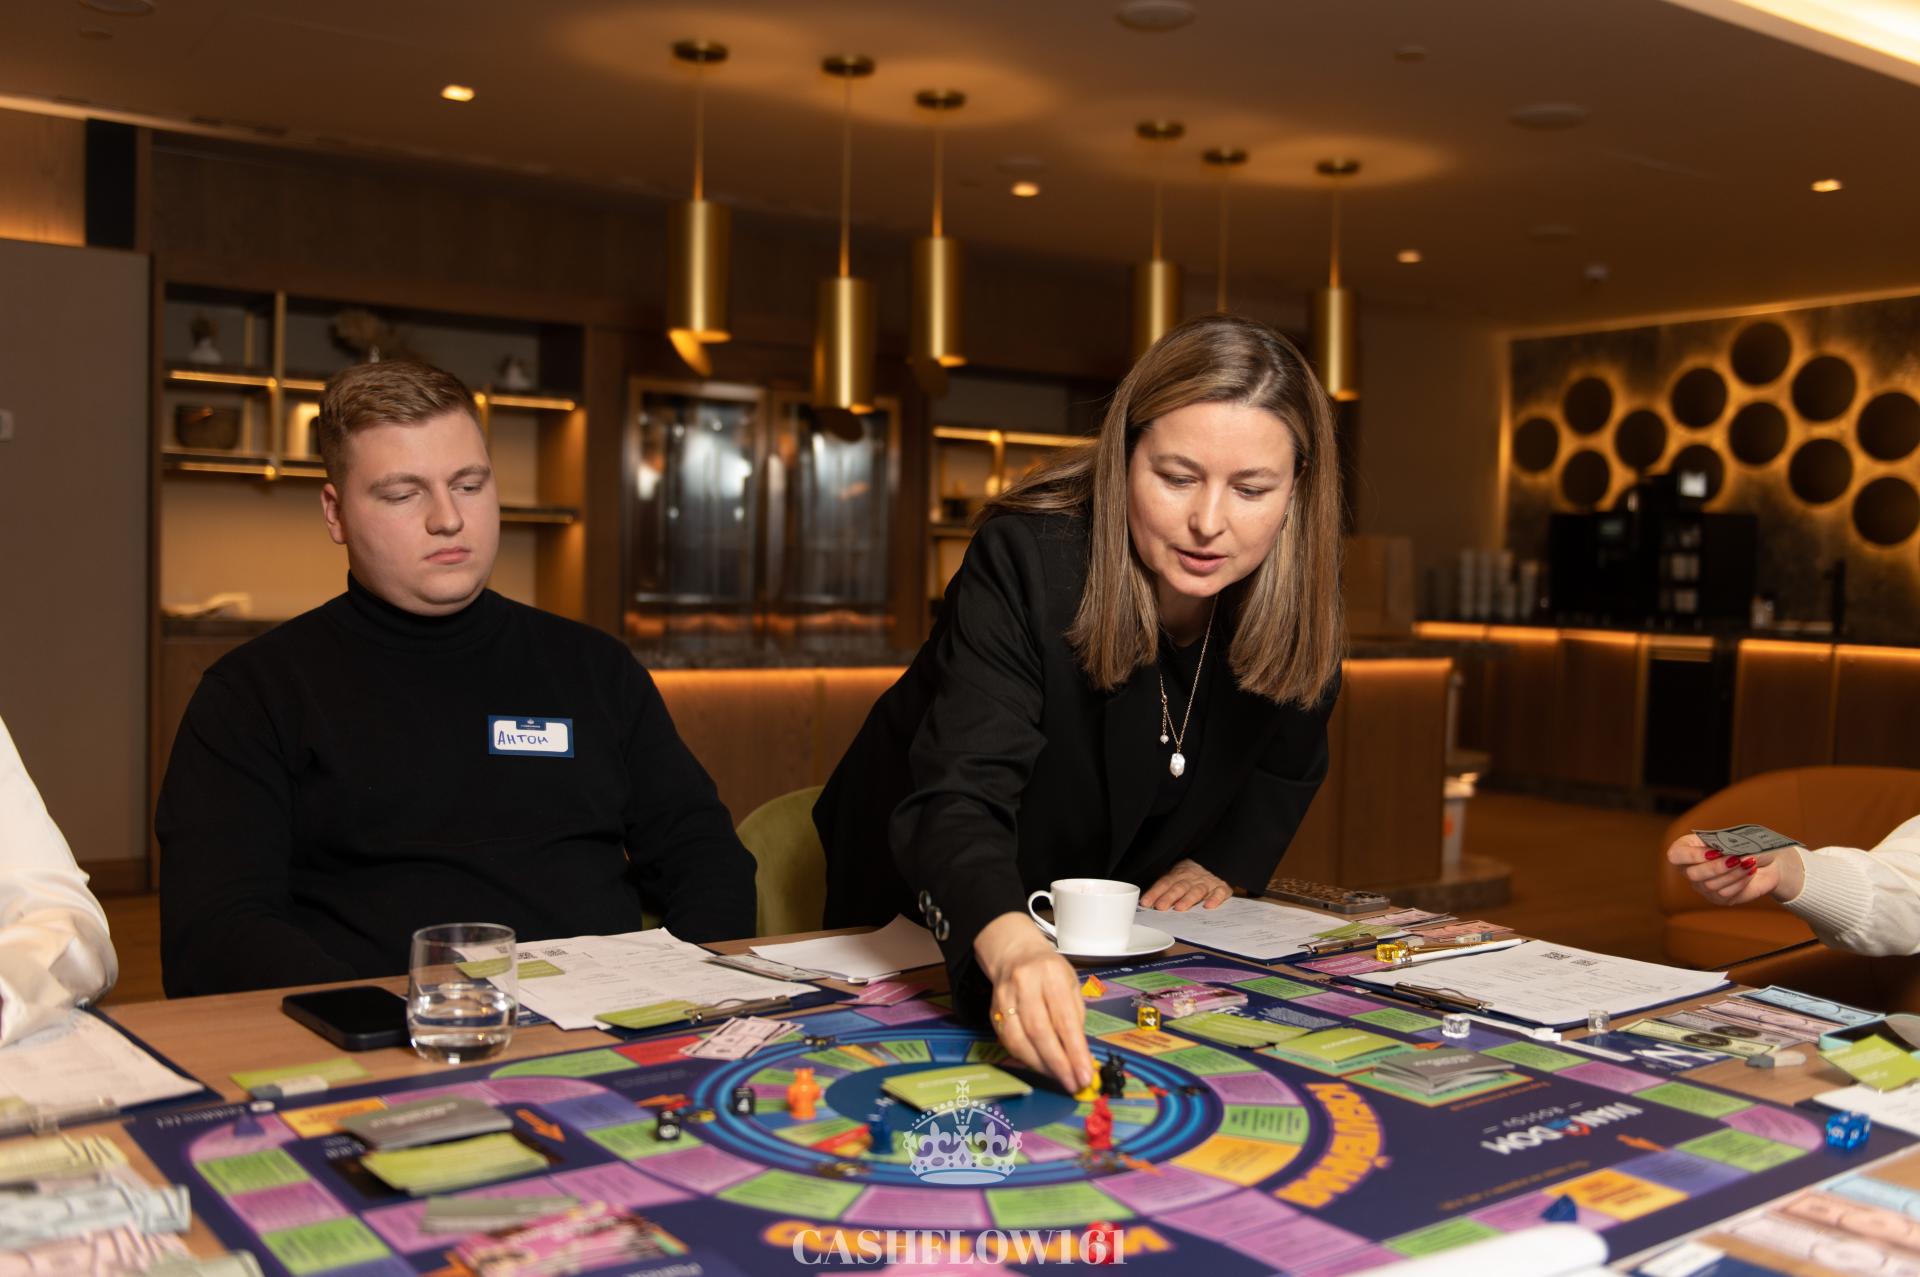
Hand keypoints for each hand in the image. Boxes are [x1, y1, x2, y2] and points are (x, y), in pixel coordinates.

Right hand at [974, 912, 1093, 1093]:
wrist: (1015, 954)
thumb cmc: (1050, 971)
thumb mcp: (1072, 984)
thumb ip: (1077, 1018)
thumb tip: (1082, 1056)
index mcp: (1051, 974)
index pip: (1064, 1019)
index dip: (1075, 1051)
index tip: (1085, 1074)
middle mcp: (1025, 984)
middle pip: (1040, 1032)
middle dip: (1058, 1064)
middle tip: (1073, 1083)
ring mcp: (1005, 998)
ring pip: (1020, 1040)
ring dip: (1041, 1065)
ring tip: (1059, 1077)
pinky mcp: (994, 1011)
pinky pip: (1009, 1042)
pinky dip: (1027, 1058)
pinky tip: (1042, 1065)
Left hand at [1141, 859, 1231, 910]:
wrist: (1218, 859)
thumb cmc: (1192, 873)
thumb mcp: (1176, 874)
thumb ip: (1164, 886)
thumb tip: (1146, 901)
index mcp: (1178, 874)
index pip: (1164, 883)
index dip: (1155, 892)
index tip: (1145, 902)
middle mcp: (1192, 878)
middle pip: (1179, 887)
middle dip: (1168, 897)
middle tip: (1160, 907)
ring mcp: (1207, 883)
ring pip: (1196, 891)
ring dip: (1187, 899)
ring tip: (1179, 908)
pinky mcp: (1221, 888)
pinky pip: (1219, 893)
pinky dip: (1215, 899)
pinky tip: (1209, 906)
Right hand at [1666, 834, 1804, 905]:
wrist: (1767, 861)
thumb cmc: (1748, 845)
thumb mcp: (1736, 838)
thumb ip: (1727, 845)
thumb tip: (1724, 854)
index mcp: (1688, 848)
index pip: (1675, 855)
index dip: (1692, 855)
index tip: (1715, 851)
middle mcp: (1691, 869)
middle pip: (1692, 874)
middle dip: (1717, 867)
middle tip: (1736, 858)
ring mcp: (1703, 886)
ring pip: (1710, 885)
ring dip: (1733, 873)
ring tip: (1749, 862)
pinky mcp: (1718, 898)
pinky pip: (1724, 894)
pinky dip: (1740, 882)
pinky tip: (1749, 872)